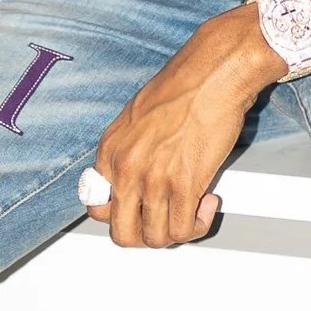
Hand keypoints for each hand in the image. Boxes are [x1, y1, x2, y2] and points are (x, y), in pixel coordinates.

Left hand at [86, 0, 310, 247]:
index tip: (141, 212)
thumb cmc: (183, 87)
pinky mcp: (185, 184)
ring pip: (156, 238)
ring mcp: (154, 179)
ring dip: (178, 231)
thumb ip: (128, 153)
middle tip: (166, 222)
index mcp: (110, 151)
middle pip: (123, 234)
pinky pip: (185, 229)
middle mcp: (126, 168)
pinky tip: (207, 202)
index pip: (97, 209)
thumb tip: (133, 182)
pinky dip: (199, 224)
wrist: (213, 72)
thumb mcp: (136, 119)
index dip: (123, 216)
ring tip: (191, 209)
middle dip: (147, 235)